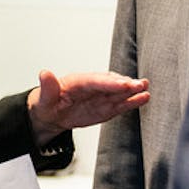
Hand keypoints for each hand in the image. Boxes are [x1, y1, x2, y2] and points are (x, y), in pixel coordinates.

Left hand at [26, 70, 150, 145]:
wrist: (52, 114)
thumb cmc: (47, 103)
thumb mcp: (43, 97)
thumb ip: (48, 87)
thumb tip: (45, 74)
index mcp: (77, 81)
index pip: (95, 81)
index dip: (108, 83)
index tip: (122, 84)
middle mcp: (92, 86)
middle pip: (110, 83)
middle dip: (125, 84)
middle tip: (140, 84)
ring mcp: (101, 96)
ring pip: (119, 92)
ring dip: (133, 90)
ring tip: (145, 88)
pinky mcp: (106, 106)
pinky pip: (120, 103)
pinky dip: (132, 101)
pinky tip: (144, 98)